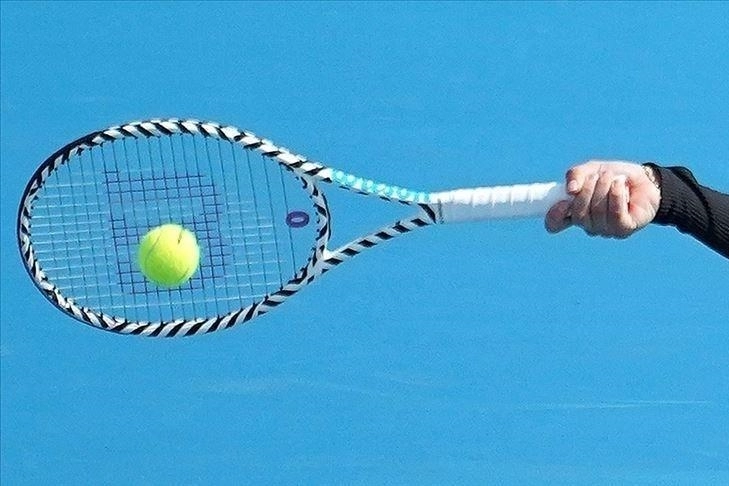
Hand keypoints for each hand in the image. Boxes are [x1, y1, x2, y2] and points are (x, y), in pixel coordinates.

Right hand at [545, 161, 660, 238]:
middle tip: (599, 176)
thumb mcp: (592, 169)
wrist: (646, 180)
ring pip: (597, 213)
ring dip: (604, 189)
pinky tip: (620, 185)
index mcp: (576, 212)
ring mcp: (606, 230)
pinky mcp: (624, 230)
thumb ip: (576, 175)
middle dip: (587, 191)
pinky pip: (615, 215)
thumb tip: (570, 190)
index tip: (562, 203)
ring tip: (613, 178)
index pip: (556, 224)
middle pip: (578, 215)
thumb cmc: (616, 177)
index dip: (554, 216)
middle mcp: (589, 225)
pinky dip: (616, 196)